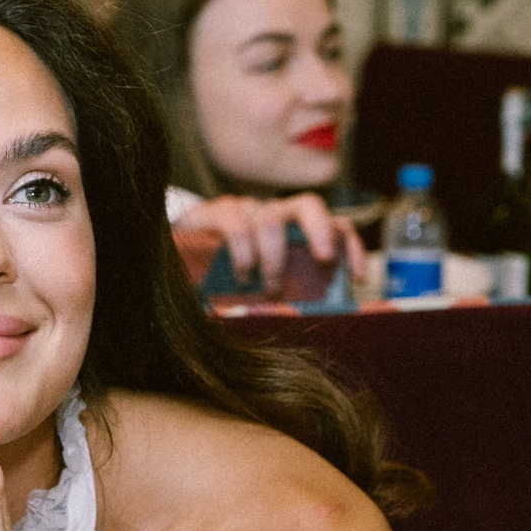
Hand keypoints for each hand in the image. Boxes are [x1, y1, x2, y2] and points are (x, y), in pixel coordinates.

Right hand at [173, 191, 366, 295]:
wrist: (171, 258)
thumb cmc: (224, 281)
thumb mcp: (264, 292)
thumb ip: (288, 298)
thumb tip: (320, 325)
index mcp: (293, 232)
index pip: (334, 224)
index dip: (351, 246)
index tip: (359, 277)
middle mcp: (273, 214)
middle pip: (308, 205)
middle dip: (321, 230)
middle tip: (323, 259)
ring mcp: (244, 210)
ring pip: (272, 216)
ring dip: (275, 255)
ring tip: (269, 285)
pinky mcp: (214, 212)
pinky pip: (235, 223)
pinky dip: (243, 250)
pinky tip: (243, 274)